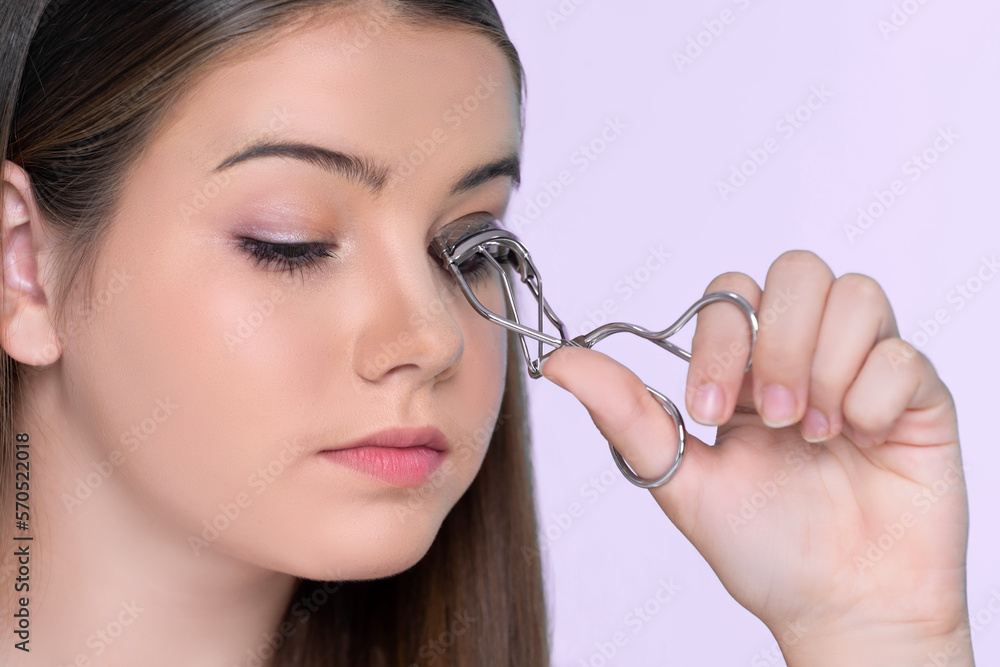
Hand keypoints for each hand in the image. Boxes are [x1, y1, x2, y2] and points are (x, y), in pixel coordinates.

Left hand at [538, 250, 972, 664]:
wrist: (842, 606)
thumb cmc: (765, 547)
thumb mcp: (681, 480)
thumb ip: (624, 414)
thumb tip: (557, 360)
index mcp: (745, 370)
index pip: (730, 296)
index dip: (720, 340)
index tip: (710, 410)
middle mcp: (804, 355)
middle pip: (797, 270)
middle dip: (779, 343)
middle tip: (774, 419)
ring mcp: (863, 369)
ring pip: (855, 294)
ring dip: (826, 366)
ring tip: (816, 435)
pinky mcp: (917, 394)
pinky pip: (904, 351)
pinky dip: (874, 396)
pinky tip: (861, 439)